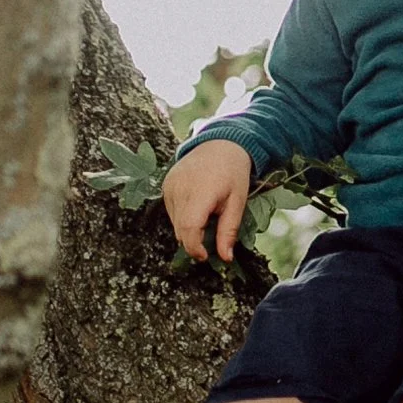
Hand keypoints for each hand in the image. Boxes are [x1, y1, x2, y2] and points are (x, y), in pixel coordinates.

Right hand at [163, 138, 252, 260]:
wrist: (221, 143)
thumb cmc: (233, 173)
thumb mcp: (237, 202)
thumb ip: (228, 231)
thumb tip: (225, 258)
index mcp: (200, 192)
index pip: (189, 228)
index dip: (195, 248)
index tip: (206, 256)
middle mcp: (180, 188)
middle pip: (180, 229)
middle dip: (194, 241)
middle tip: (211, 236)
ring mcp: (170, 186)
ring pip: (174, 223)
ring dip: (188, 229)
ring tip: (207, 215)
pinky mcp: (165, 185)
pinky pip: (171, 211)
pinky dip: (182, 216)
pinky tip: (197, 206)